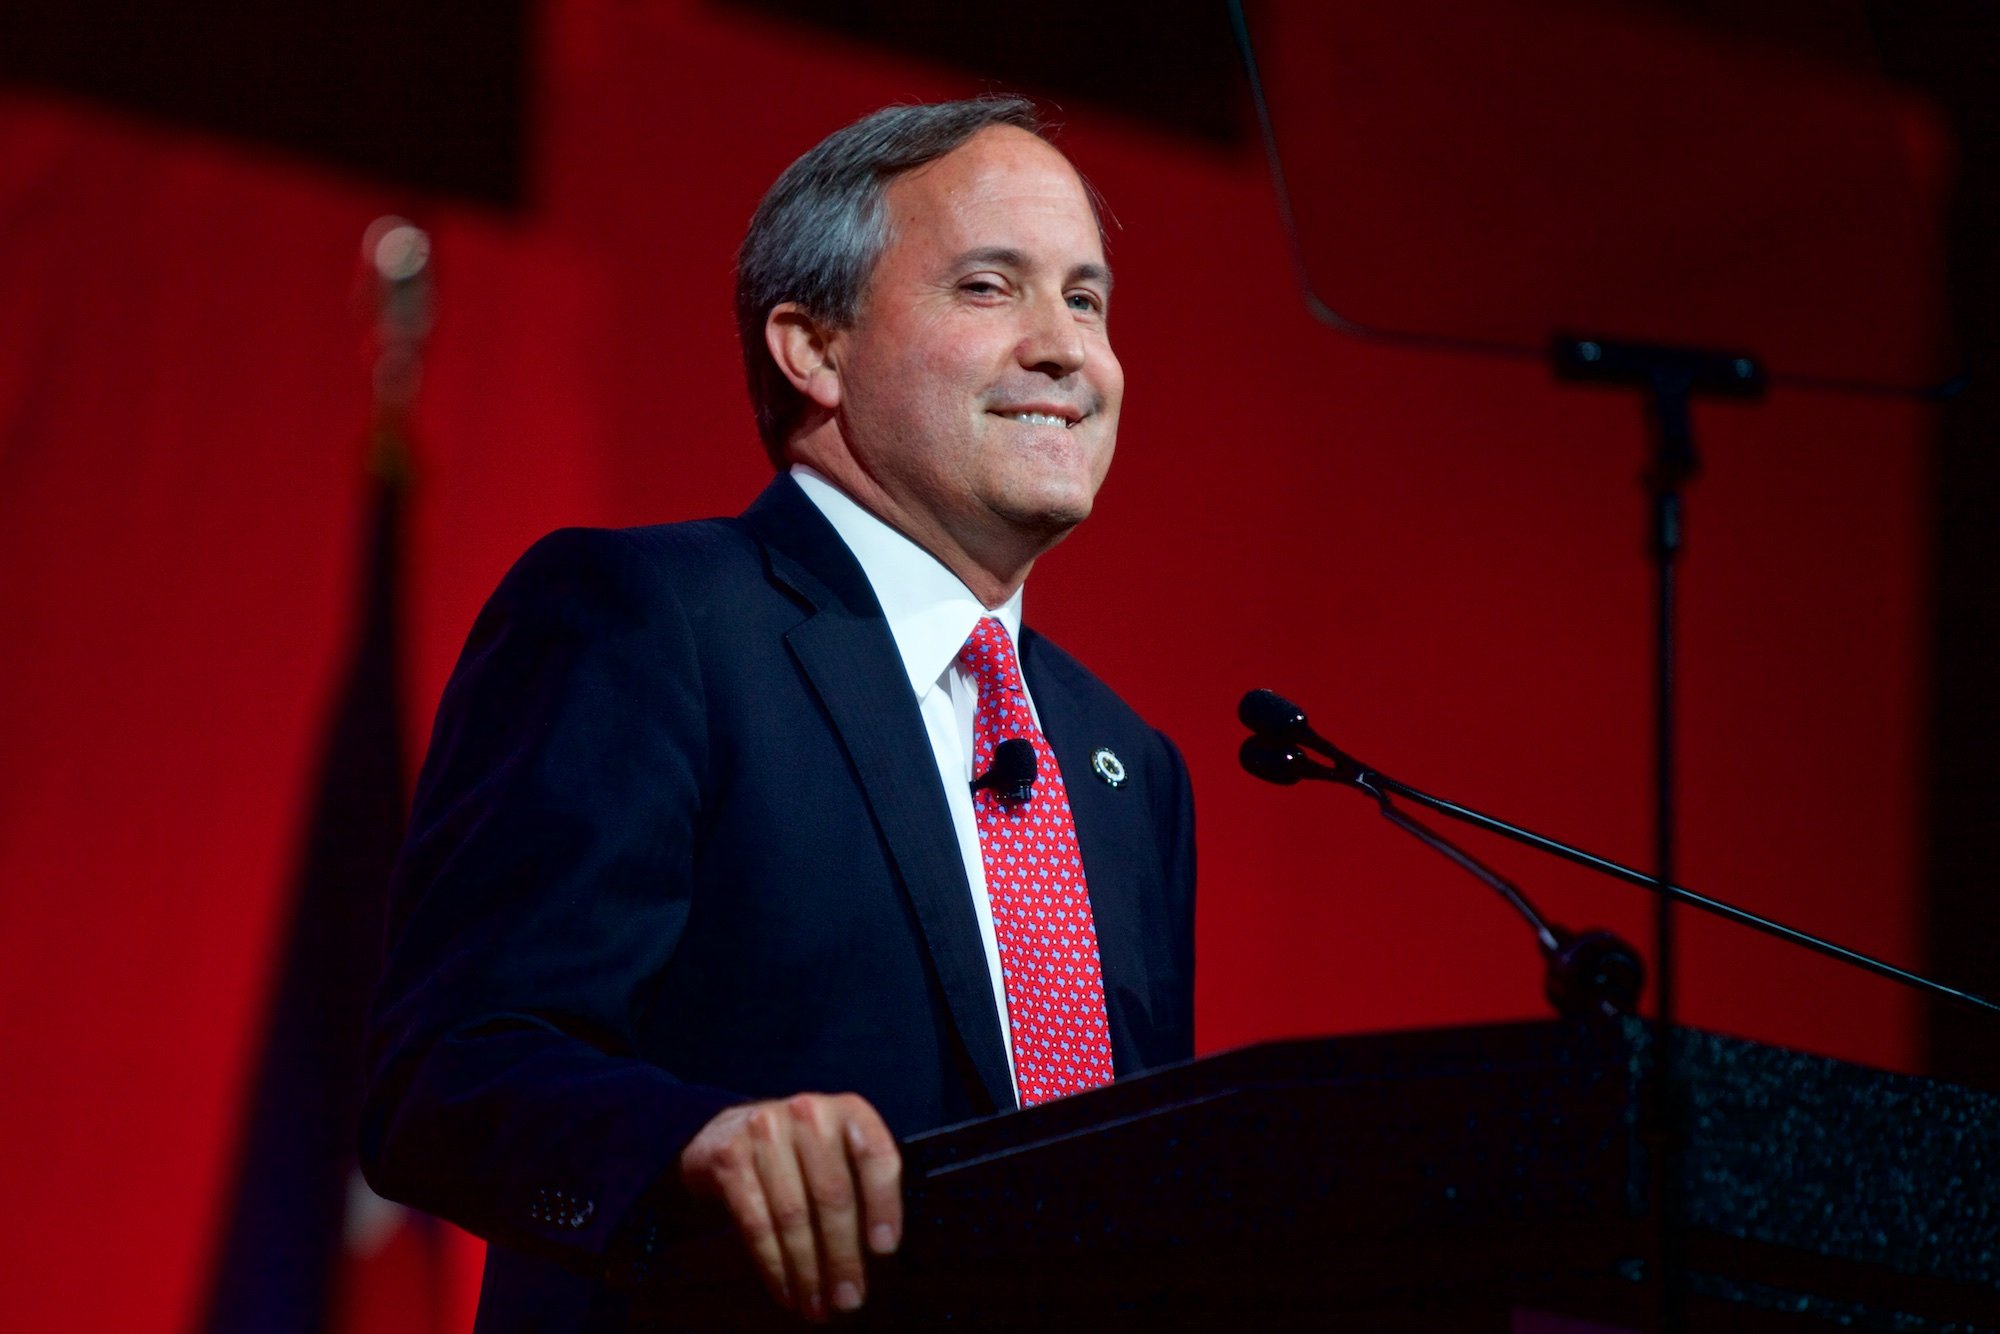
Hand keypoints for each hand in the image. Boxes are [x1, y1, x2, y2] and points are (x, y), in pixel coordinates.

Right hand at [678, 1093, 901, 1321]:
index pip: (876, 1157)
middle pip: (832, 1194)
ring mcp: (765, 1131)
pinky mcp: (730, 1158)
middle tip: (849, 1299)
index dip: (884, 1205)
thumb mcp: (837, 1151)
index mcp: (849, 1111)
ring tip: (817, 1305)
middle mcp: (809, 1113)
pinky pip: (756, 1222)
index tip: (883, 1250)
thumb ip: (860, 1188)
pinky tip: (786, 1290)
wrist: (730, 1131)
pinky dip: (774, 1265)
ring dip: (807, 1270)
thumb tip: (872, 1257)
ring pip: (793, 1215)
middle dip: (842, 1256)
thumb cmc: (800, 1152)